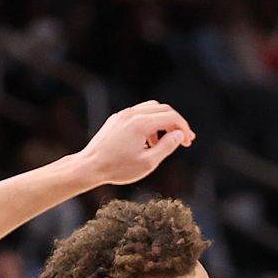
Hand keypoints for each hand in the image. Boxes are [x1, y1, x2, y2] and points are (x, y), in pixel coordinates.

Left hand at [76, 101, 194, 185]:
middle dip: (175, 123)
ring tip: (162, 143)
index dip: (184, 128)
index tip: (188, 141)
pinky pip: (138, 114)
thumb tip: (179, 135)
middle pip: (163, 109)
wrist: (89, 166)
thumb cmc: (117, 168)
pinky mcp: (116, 119)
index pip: (171, 117)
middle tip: (182, 139)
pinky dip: (149, 123)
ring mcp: (122, 115)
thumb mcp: (148, 162)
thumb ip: (167, 146)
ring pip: (150, 109)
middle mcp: (132, 114)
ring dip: (162, 122)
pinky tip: (147, 142)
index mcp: (141, 123)